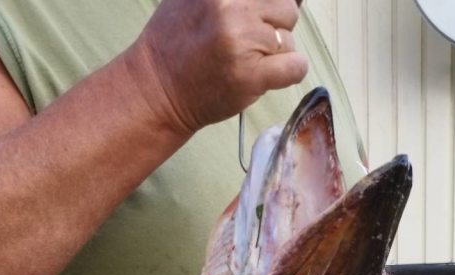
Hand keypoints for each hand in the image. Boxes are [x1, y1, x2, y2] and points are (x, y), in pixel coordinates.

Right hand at [129, 0, 307, 137]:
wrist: (158, 88)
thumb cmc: (175, 43)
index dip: (269, 5)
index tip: (261, 17)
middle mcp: (232, 8)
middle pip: (286, 9)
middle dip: (274, 26)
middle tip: (251, 41)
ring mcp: (243, 41)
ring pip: (290, 39)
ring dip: (277, 52)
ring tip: (249, 60)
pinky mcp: (252, 76)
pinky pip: (296, 66)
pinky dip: (291, 71)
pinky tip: (271, 74)